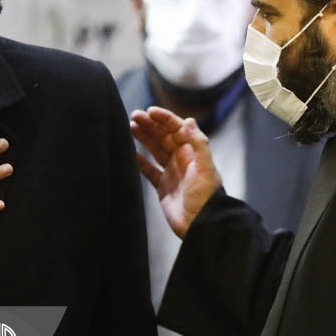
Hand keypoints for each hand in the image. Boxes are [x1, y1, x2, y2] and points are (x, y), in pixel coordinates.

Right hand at [130, 107, 221, 237]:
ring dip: (144, 138)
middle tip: (134, 115)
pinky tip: (131, 153)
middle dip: (150, 125)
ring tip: (130, 127)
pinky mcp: (163, 187)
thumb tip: (189, 120)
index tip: (149, 111)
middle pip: (164, 137)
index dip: (164, 118)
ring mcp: (172, 173)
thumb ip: (199, 144)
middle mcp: (182, 160)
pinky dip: (141, 162)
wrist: (200, 224)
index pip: (177, 129)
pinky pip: (150, 171)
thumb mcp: (205, 168)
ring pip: (156, 150)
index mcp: (192, 153)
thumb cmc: (205, 196)